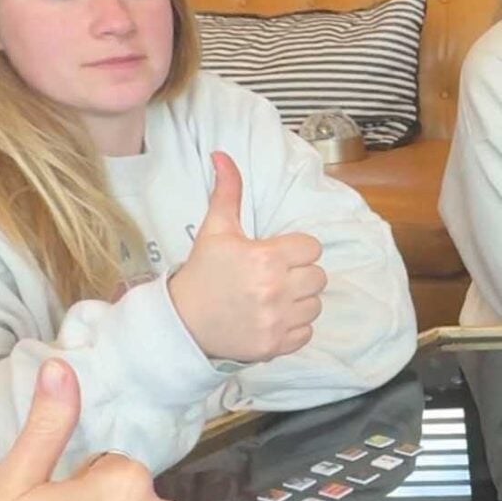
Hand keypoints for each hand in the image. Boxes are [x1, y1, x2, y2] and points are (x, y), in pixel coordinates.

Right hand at [167, 152, 326, 364]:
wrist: (182, 322)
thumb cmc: (202, 274)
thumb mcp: (216, 230)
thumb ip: (227, 192)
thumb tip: (222, 156)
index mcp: (267, 258)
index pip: (312, 247)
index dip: (296, 249)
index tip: (276, 254)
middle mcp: (277, 290)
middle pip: (319, 276)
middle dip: (300, 274)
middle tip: (275, 276)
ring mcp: (278, 320)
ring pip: (316, 304)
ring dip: (300, 300)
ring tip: (274, 297)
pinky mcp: (276, 345)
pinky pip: (307, 332)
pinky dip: (294, 326)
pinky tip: (273, 317)